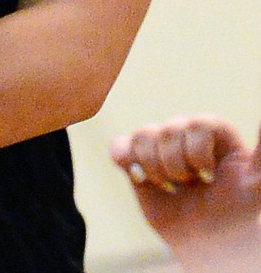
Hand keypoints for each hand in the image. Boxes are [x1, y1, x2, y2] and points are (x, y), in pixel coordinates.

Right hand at [111, 117, 260, 262]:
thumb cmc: (234, 213)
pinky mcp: (134, 159)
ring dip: (155, 171)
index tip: (208, 177)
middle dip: (177, 167)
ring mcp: (158, 144)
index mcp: (212, 130)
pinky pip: (118, 147)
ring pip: (142, 138)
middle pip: (166, 131)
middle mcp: (183, 131)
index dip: (198, 155)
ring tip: (170, 186)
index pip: (196, 125)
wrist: (207, 240)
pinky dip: (124, 161)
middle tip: (189, 185)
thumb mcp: (255, 187)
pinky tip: (140, 177)